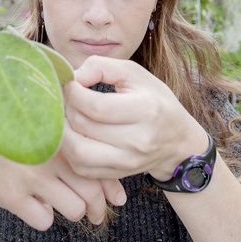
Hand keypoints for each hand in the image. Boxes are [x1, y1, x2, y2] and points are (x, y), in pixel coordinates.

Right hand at [0, 103, 125, 230]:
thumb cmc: (10, 132)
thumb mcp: (43, 126)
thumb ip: (72, 143)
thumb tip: (106, 176)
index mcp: (61, 133)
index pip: (100, 164)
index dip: (111, 186)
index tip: (116, 197)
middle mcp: (51, 153)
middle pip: (93, 191)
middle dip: (99, 208)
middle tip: (97, 214)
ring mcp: (32, 175)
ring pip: (75, 209)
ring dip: (74, 211)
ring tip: (63, 205)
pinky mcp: (13, 195)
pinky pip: (44, 220)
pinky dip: (42, 216)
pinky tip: (34, 205)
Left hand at [60, 56, 209, 180]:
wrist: (177, 141)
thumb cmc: (154, 100)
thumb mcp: (135, 73)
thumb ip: (101, 66)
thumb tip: (73, 77)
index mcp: (146, 110)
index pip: (95, 106)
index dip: (73, 93)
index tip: (70, 84)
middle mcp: (138, 140)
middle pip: (83, 126)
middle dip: (66, 109)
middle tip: (66, 99)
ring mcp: (128, 161)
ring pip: (77, 152)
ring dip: (63, 133)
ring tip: (64, 118)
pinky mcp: (117, 174)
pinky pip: (81, 168)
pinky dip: (69, 151)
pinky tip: (72, 135)